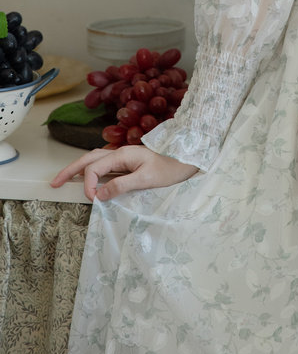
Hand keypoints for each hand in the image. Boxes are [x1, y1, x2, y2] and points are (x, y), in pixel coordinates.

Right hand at [50, 144, 198, 201]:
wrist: (187, 161)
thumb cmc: (170, 169)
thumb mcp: (146, 179)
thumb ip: (121, 185)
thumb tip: (98, 194)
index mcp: (123, 154)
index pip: (95, 167)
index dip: (89, 184)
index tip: (93, 200)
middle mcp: (121, 153)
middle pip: (89, 158)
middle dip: (70, 170)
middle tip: (54, 182)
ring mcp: (124, 157)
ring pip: (95, 160)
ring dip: (79, 168)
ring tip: (65, 179)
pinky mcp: (128, 163)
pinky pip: (104, 165)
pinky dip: (91, 171)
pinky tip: (88, 178)